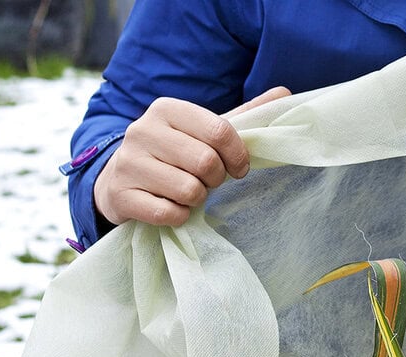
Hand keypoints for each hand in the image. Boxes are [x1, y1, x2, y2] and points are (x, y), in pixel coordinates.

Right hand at [93, 86, 290, 227]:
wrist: (119, 179)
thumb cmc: (174, 155)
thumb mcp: (204, 132)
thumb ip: (244, 115)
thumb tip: (286, 91)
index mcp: (167, 108)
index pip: (219, 130)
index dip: (238, 155)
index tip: (239, 168)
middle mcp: (142, 130)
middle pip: (206, 162)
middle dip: (216, 179)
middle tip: (208, 181)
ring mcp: (127, 163)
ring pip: (188, 190)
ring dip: (196, 199)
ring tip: (186, 192)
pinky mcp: (120, 195)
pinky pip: (169, 213)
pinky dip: (179, 216)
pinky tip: (170, 206)